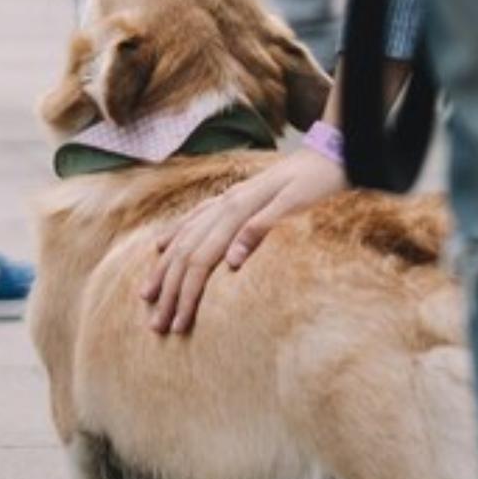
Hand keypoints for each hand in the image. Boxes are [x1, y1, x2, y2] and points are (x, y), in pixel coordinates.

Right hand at [141, 147, 346, 334]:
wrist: (331, 152)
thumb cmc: (319, 182)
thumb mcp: (298, 205)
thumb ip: (262, 229)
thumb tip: (231, 262)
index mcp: (237, 210)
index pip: (201, 261)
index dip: (186, 295)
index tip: (178, 325)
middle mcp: (225, 205)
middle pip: (185, 254)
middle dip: (168, 292)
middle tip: (155, 326)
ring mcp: (226, 201)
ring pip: (183, 238)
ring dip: (163, 269)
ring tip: (146, 295)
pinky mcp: (232, 198)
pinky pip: (193, 219)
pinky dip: (174, 235)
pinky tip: (162, 247)